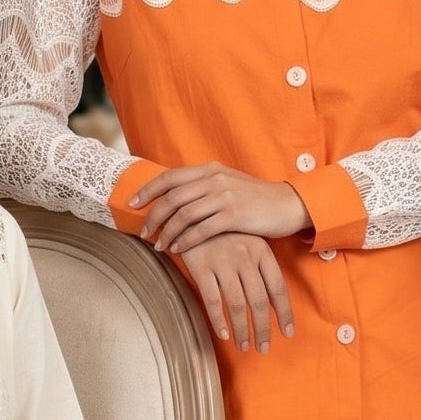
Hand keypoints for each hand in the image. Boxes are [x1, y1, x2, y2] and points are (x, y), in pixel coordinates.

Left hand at [131, 161, 310, 251]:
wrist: (288, 205)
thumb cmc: (256, 199)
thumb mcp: (228, 183)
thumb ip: (204, 186)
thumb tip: (176, 196)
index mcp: (210, 169)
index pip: (170, 177)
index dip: (148, 190)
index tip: (132, 203)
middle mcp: (215, 179)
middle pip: (172, 197)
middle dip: (153, 216)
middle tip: (144, 232)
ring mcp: (225, 196)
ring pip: (183, 215)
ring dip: (167, 232)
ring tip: (159, 245)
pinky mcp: (234, 215)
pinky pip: (201, 230)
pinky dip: (185, 241)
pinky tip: (178, 249)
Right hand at [176, 232, 294, 352]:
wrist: (191, 212)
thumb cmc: (224, 233)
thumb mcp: (248, 243)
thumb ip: (261, 269)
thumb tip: (273, 303)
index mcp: (261, 250)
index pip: (278, 288)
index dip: (284, 313)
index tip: (288, 333)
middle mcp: (245, 256)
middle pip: (259, 301)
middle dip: (263, 329)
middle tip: (263, 348)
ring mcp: (223, 261)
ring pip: (237, 304)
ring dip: (242, 329)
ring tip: (244, 346)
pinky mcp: (201, 266)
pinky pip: (212, 300)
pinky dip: (218, 320)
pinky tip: (223, 334)